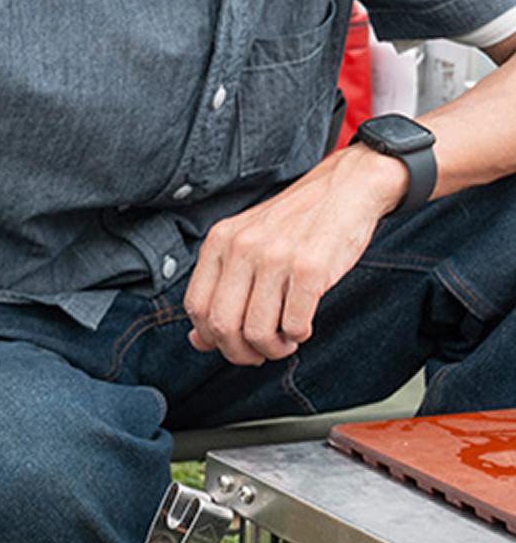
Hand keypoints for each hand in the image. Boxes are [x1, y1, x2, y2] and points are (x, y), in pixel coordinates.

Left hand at [183, 146, 404, 365]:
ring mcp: (276, 257)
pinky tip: (302, 326)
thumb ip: (221, 286)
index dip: (210, 337)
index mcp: (220, 241)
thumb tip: (199, 340)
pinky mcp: (311, 268)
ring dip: (272, 348)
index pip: (195, 306)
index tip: (229, 343)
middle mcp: (242, 248)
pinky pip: (295, 323)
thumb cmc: (296, 221)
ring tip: (284, 341)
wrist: (345, 188)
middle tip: (258, 354)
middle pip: (222, 325)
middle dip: (239, 352)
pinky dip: (298, 335)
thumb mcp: (246, 242)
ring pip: (258, 331)